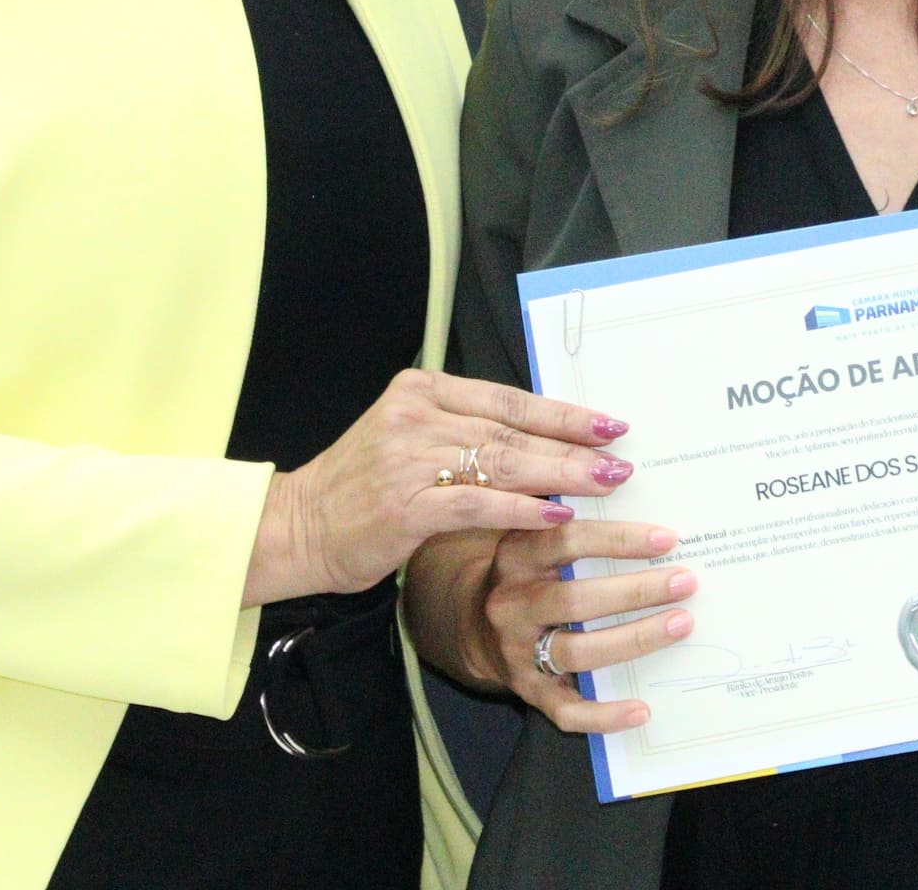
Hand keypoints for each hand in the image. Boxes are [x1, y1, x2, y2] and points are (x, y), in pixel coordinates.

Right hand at [248, 370, 632, 603]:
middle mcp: (416, 414)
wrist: (295, 527)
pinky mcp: (403, 505)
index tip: (610, 424)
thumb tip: (546, 440)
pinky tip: (557, 516)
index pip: (509, 398)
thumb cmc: (363, 488)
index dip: (564, 412)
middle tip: (622, 460)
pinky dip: (521, 509)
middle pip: (513, 428)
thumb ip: (466, 432)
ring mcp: (407, 458)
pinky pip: (477, 503)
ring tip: (605, 484)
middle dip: (574, 445)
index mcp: (422, 390)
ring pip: (502, 462)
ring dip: (561, 474)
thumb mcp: (411, 440)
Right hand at [477, 518, 698, 733]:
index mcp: (516, 556)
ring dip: (634, 639)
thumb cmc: (528, 571)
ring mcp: (517, 651)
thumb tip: (629, 480)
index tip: (667, 538)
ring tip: (682, 624)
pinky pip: (567, 710)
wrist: (472, 624)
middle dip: (636, 591)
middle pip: (575, 601)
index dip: (619, 539)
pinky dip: (605, 715)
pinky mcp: (527, 691)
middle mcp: (512, 604)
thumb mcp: (536, 534)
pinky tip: (643, 710)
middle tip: (686, 581)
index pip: (568, 541)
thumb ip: (574, 514)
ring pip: (577, 652)